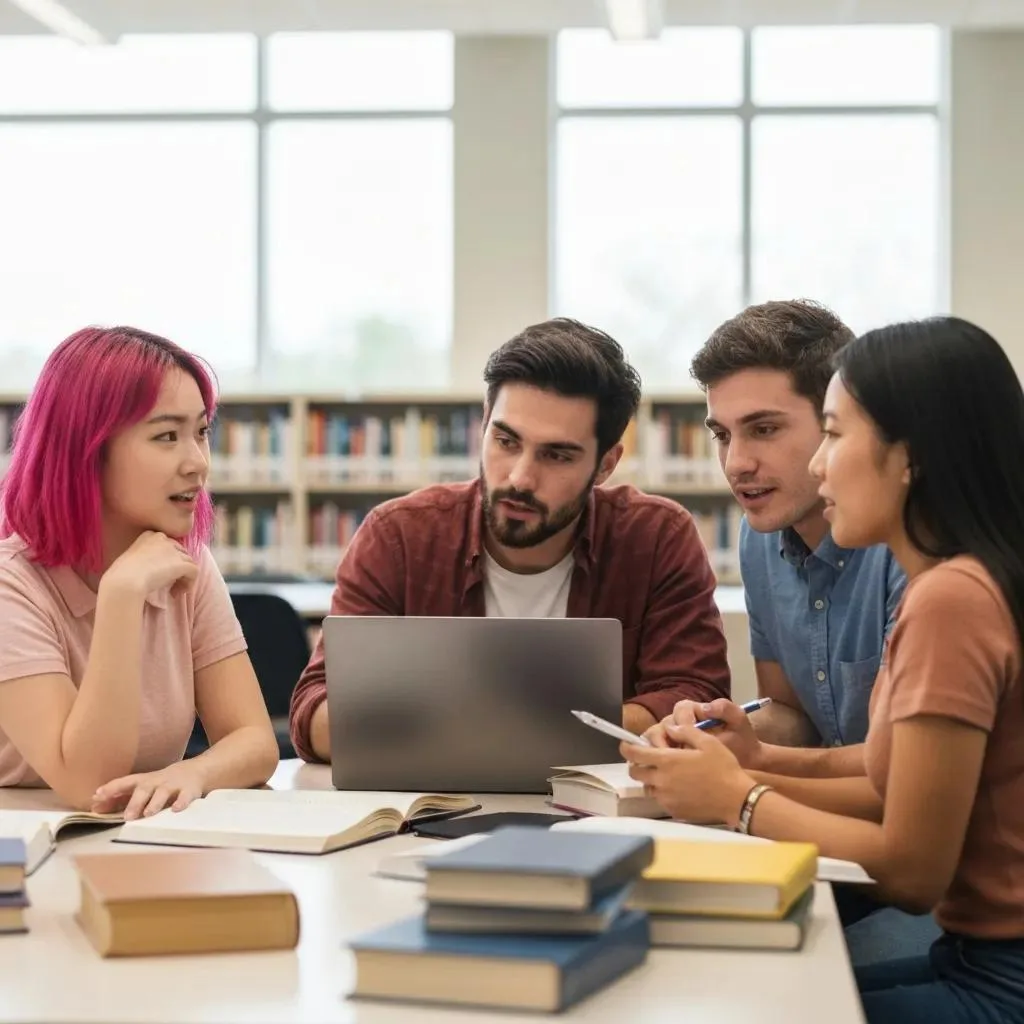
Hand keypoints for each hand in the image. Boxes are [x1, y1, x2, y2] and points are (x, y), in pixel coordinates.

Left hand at [91, 761, 207, 819]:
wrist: (197, 771)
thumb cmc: (162, 783)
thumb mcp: (142, 787)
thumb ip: (120, 798)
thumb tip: (95, 806)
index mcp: (144, 781)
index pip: (125, 782)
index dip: (112, 788)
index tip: (97, 796)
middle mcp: (157, 781)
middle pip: (144, 788)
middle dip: (135, 802)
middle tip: (127, 817)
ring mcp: (174, 785)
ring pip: (163, 792)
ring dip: (155, 802)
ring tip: (148, 814)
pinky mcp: (190, 790)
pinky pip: (185, 796)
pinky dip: (181, 802)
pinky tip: (176, 810)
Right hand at [102, 531, 198, 599]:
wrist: (124, 582)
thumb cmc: (120, 575)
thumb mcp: (131, 559)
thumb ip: (144, 558)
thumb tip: (154, 569)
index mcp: (149, 535)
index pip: (167, 545)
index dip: (168, 559)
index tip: (160, 573)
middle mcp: (163, 539)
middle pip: (180, 552)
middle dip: (177, 567)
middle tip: (169, 583)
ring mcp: (173, 550)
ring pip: (188, 562)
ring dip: (183, 577)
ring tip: (172, 591)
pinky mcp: (181, 564)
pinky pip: (194, 572)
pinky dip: (189, 584)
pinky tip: (176, 594)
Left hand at [620, 723, 754, 825]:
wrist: (736, 799)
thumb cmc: (723, 768)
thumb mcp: (708, 742)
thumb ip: (685, 731)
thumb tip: (670, 729)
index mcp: (667, 761)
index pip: (636, 754)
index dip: (626, 748)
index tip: (625, 744)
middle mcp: (662, 780)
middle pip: (635, 772)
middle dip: (636, 764)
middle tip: (647, 759)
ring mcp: (666, 798)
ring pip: (648, 787)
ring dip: (651, 778)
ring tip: (666, 774)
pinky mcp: (673, 810)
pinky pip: (660, 799)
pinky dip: (663, 792)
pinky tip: (678, 788)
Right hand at [652, 698, 765, 769]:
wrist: (749, 760)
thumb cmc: (742, 739)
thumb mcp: (738, 720)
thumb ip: (724, 708)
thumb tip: (704, 708)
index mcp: (694, 710)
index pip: (680, 710)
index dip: (681, 722)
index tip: (688, 735)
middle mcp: (680, 723)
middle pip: (662, 724)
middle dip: (662, 738)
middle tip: (670, 753)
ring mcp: (674, 740)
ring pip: (654, 740)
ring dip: (656, 751)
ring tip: (666, 764)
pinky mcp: (672, 756)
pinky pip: (656, 756)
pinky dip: (657, 762)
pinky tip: (666, 772)